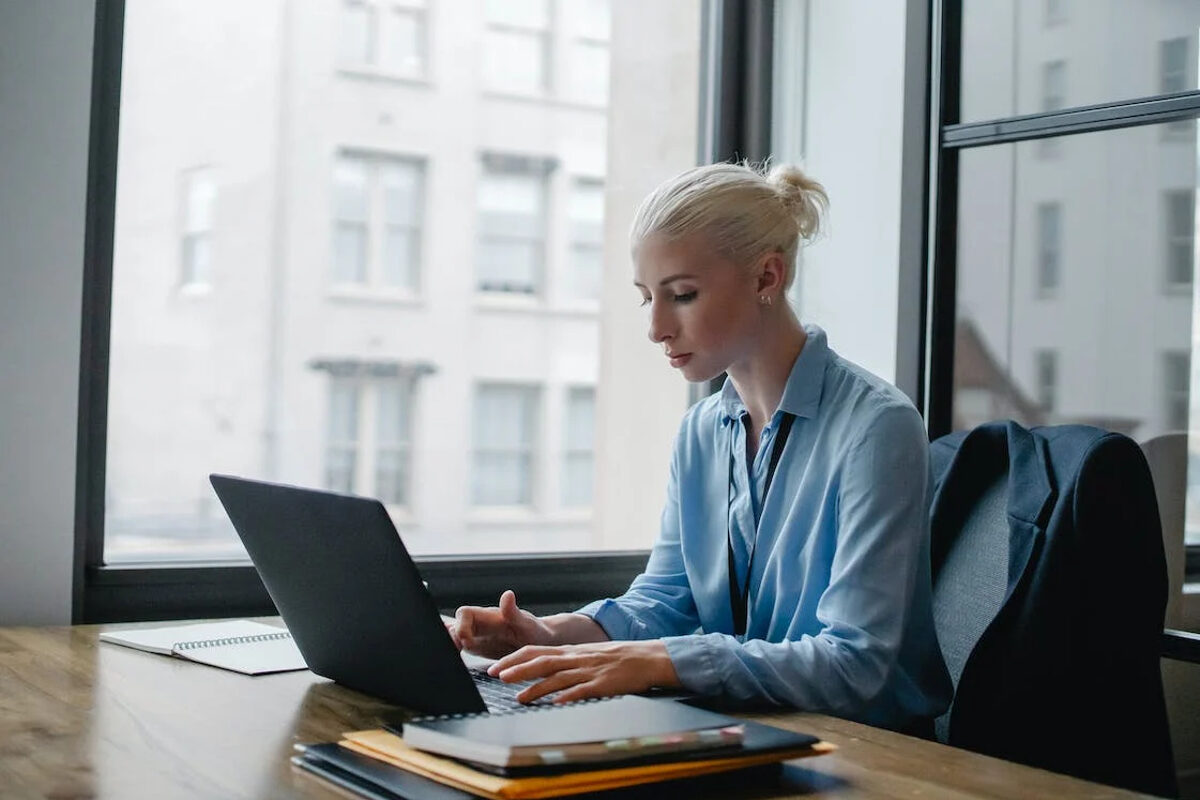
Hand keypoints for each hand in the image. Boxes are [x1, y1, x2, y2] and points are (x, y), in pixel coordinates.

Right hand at [448, 590, 554, 658]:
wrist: (541, 643)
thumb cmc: (535, 632)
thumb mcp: (527, 625)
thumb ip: (514, 612)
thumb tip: (507, 594)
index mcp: (489, 616)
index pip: (464, 613)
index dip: (460, 626)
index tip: (467, 641)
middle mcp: (480, 625)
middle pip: (455, 625)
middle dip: (451, 638)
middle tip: (457, 653)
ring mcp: (477, 636)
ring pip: (455, 636)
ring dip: (451, 646)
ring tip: (453, 659)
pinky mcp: (477, 648)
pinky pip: (460, 646)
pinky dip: (455, 652)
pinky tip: (455, 663)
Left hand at [487, 640, 680, 703]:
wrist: (648, 657)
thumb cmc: (618, 658)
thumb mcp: (588, 654)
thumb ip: (567, 661)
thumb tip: (544, 671)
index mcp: (571, 651)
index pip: (535, 651)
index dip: (513, 659)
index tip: (495, 667)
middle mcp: (576, 658)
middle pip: (541, 662)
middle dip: (517, 669)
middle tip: (496, 676)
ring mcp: (589, 671)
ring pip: (557, 677)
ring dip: (536, 687)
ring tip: (519, 697)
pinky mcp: (603, 684)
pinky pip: (582, 690)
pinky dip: (568, 696)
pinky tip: (556, 703)